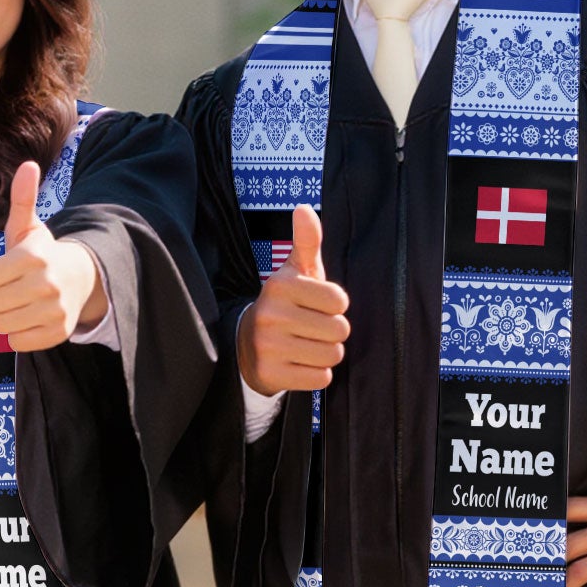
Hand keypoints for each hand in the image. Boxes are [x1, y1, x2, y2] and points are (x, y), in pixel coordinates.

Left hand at [0, 160, 104, 351]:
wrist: (80, 278)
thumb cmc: (42, 253)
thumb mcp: (28, 226)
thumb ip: (22, 198)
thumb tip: (28, 164)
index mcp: (33, 257)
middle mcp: (46, 285)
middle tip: (7, 289)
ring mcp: (54, 311)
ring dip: (2, 316)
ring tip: (16, 303)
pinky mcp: (57, 333)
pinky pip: (16, 342)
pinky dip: (16, 333)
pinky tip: (27, 317)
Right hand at [237, 204, 349, 393]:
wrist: (246, 344)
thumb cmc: (284, 304)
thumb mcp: (294, 272)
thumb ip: (306, 241)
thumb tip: (304, 208)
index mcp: (280, 285)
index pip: (340, 301)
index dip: (335, 306)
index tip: (316, 306)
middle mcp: (271, 314)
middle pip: (340, 330)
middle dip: (332, 332)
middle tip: (311, 329)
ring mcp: (268, 346)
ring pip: (332, 355)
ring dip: (325, 353)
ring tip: (305, 345)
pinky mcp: (271, 374)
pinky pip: (320, 378)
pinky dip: (315, 374)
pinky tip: (298, 363)